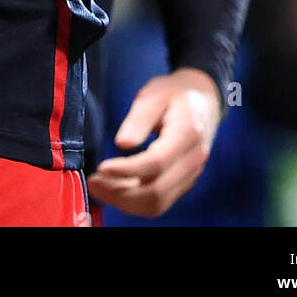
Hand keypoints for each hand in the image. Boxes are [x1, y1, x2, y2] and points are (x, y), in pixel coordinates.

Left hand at [87, 69, 220, 216]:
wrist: (203, 98)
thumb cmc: (175, 93)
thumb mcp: (153, 95)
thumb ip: (138, 119)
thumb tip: (121, 143)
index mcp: (187, 134)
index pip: (156, 163)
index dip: (126, 169)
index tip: (101, 168)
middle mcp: (193, 160)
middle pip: (157, 192)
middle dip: (121, 193)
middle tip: (93, 183)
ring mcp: (192, 174)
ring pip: (158, 203)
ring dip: (126, 201)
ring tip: (100, 188)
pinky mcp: (185, 182)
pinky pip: (161, 201)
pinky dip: (136, 201)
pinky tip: (116, 189)